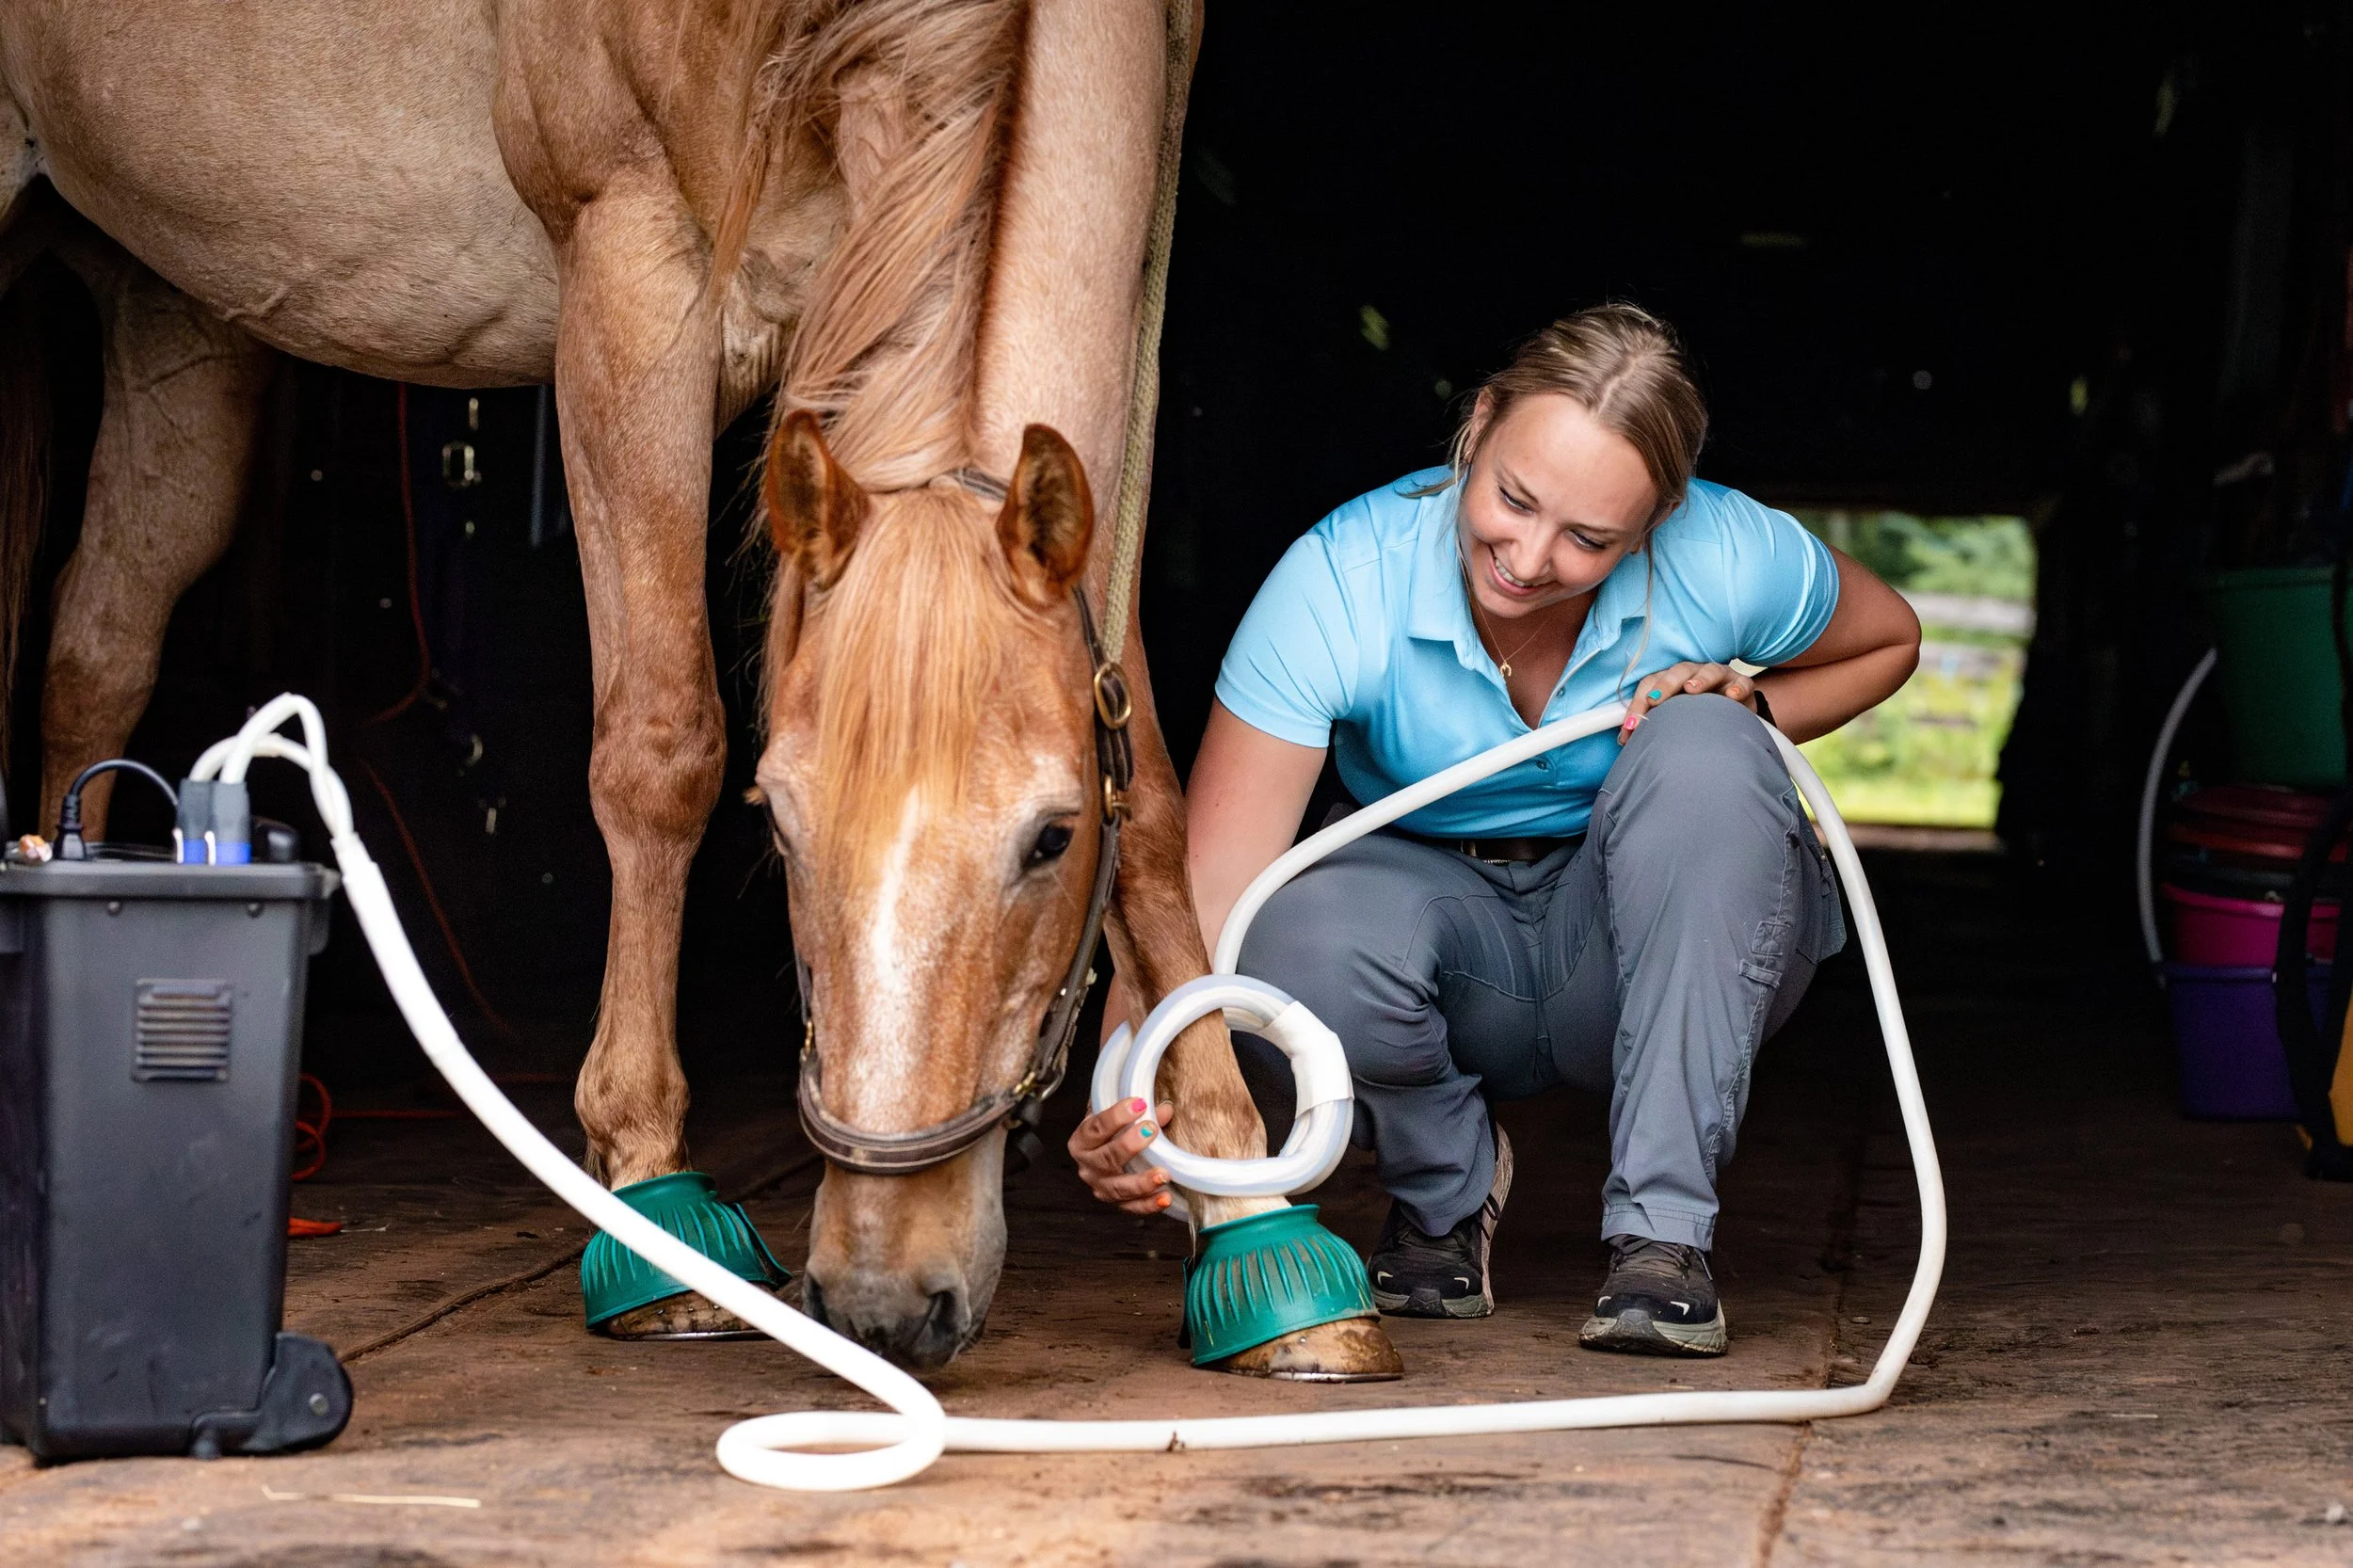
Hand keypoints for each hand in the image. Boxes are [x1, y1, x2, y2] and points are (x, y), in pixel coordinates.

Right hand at [1068, 1096, 1177, 1214]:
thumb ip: (1141, 1114)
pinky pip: (1132, 1207)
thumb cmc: (1112, 1132)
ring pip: (1119, 1188)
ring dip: (1142, 1182)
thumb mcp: (1119, 1118)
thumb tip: (1166, 1110)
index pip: (1096, 1128)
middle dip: (1129, 1145)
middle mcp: (1088, 1166)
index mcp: (1082, 1141)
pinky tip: (1165, 1197)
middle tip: (1150, 1131)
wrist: (1106, 1152)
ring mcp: (1101, 1187)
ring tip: (1163, 1174)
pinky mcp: (1117, 1203)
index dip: (1116, 1116)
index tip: (1138, 1104)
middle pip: (1105, 1158)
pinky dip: (1149, 1204)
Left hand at [1619, 661, 1759, 743]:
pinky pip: (1742, 684)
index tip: (1630, 725)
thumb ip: (1652, 724)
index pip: (1652, 683)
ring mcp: (1721, 678)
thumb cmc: (1698, 716)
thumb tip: (1625, 739)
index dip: (1639, 702)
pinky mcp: (1742, 686)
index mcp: (1674, 681)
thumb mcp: (1674, 718)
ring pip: (1710, 671)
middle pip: (1678, 672)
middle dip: (1665, 684)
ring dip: (1699, 679)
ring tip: (1691, 689)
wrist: (1735, 714)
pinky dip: (1737, 688)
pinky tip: (1731, 696)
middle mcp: (1695, 674)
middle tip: (1655, 700)